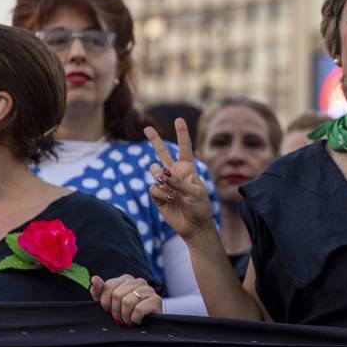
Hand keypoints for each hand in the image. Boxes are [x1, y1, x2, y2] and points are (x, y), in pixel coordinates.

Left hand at [91, 274, 162, 326]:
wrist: (148, 326)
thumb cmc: (127, 313)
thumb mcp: (110, 303)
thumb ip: (100, 291)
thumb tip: (94, 279)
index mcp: (126, 279)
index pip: (108, 286)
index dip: (106, 302)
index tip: (109, 311)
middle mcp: (138, 281)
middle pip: (117, 295)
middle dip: (116, 311)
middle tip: (120, 319)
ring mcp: (148, 289)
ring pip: (127, 302)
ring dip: (125, 316)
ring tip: (128, 321)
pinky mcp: (156, 300)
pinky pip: (138, 309)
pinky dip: (135, 319)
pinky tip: (137, 320)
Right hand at [146, 118, 216, 243]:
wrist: (194, 227)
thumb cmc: (200, 207)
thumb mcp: (196, 192)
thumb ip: (179, 181)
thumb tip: (162, 173)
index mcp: (188, 169)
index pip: (185, 148)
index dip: (182, 133)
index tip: (178, 120)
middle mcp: (175, 173)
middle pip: (162, 153)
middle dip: (155, 140)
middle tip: (147, 128)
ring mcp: (165, 184)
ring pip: (154, 171)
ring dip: (159, 177)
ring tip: (169, 187)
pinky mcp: (158, 196)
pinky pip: (153, 188)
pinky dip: (161, 193)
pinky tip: (170, 200)